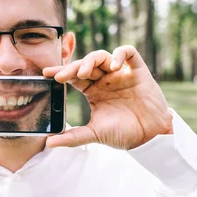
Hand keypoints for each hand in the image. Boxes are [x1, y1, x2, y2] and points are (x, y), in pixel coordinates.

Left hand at [42, 45, 172, 149]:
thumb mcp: (94, 134)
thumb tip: (49, 143)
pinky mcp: (138, 71)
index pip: (74, 77)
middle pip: (85, 65)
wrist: (150, 138)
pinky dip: (119, 54)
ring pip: (102, 56)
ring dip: (91, 61)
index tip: (47, 73)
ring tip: (84, 72)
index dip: (61, 72)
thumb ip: (72, 137)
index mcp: (93, 91)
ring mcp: (121, 74)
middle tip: (61, 76)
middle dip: (72, 68)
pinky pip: (129, 53)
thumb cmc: (124, 134)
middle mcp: (105, 80)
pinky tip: (113, 66)